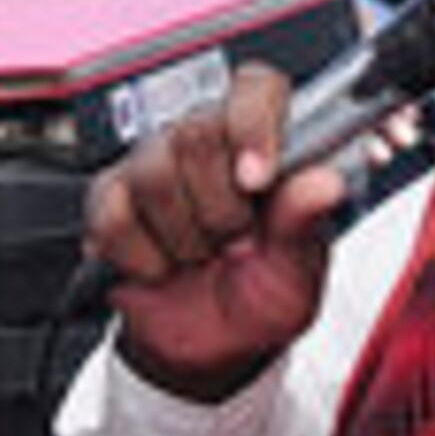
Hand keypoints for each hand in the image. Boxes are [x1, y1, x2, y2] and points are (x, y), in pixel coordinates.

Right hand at [84, 64, 347, 400]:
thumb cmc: (262, 295)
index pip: (255, 89)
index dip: (252, 125)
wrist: (213, 346)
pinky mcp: (110, 198)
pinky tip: (163, 264)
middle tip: (238, 242)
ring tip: (202, 256)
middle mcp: (207, 144)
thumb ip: (306, 222)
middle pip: (194, 132)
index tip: (257, 180)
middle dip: (220, 207)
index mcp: (264, 144)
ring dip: (183, 236)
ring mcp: (153, 166)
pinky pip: (113, 213)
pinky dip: (142, 255)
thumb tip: (324, 182)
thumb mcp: (300, 270)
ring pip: (152, 173)